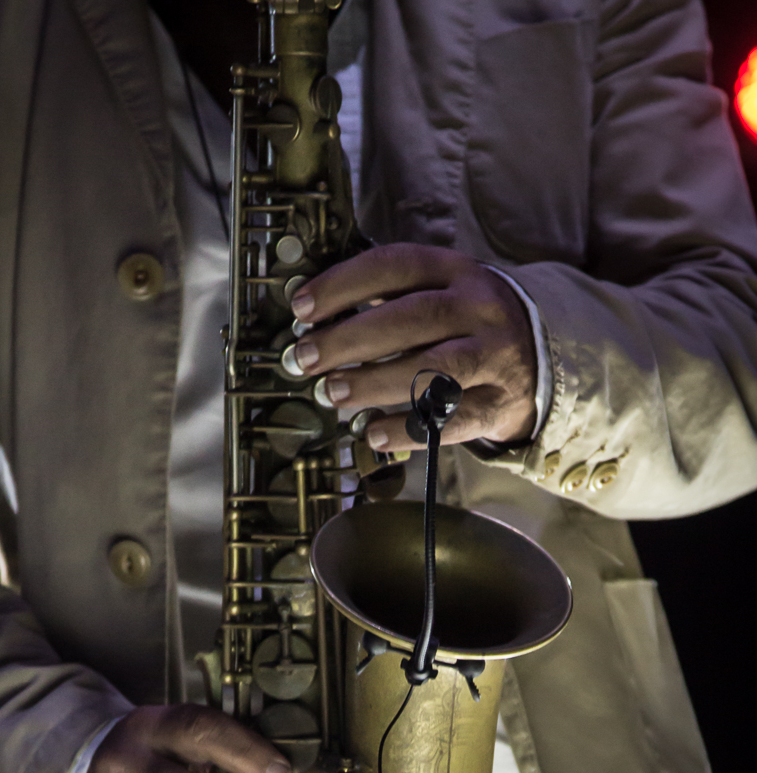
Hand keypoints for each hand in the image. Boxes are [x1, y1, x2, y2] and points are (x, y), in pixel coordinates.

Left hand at [290, 243, 536, 451]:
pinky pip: (452, 420)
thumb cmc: (467, 325)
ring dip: (375, 382)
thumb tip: (317, 321)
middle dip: (350, 339)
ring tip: (332, 393)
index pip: (396, 265)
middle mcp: (480, 309)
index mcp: (457, 272)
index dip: (345, 284)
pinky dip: (409, 429)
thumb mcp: (441, 292)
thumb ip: (389, 301)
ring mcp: (495, 356)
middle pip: (412, 318)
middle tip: (306, 358)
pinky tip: (373, 435)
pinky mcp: (500, 402)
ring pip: (434, 369)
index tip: (302, 308)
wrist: (541, 358)